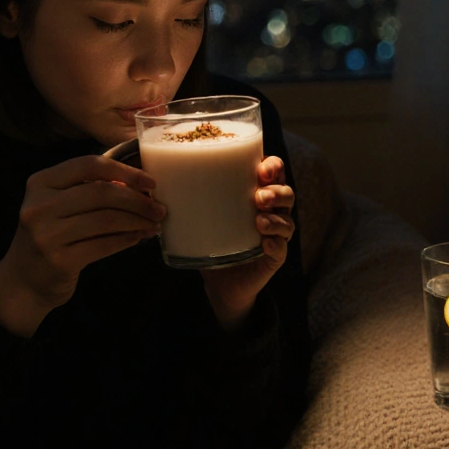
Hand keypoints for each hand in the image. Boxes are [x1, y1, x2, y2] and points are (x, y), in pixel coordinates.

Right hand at [0, 156, 164, 336]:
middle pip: (101, 192)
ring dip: (137, 221)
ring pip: (107, 220)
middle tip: (159, 208)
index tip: (150, 181)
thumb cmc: (50, 235)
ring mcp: (47, 235)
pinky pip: (105, 245)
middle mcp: (39, 206)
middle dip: (137, 200)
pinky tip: (139, 237)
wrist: (23, 280)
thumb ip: (89, 190)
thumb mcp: (59, 205)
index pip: (89, 165)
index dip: (124, 171)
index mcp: (40, 182)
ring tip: (154, 224)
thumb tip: (138, 184)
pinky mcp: (59, 261)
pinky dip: (127, 240)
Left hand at [200, 156, 294, 331]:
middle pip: (287, 193)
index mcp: (256, 194)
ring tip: (260, 222)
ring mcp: (276, 235)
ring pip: (288, 221)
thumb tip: (161, 182)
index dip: (273, 167)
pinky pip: (281, 249)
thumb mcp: (202, 216)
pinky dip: (275, 244)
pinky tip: (265, 244)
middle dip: (276, 192)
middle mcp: (271, 212)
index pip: (274, 172)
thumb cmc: (212, 240)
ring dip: (276, 218)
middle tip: (259, 197)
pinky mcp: (275, 257)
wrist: (219, 282)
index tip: (261, 169)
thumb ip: (190, 199)